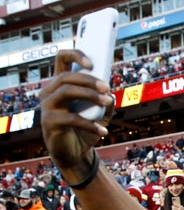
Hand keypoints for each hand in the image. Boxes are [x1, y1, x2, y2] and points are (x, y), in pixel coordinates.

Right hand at [40, 50, 114, 181]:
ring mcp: (47, 106)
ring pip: (66, 91)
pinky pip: (72, 118)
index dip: (75, 56)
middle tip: (107, 88)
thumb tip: (111, 95)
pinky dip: (91, 124)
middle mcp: (49, 92)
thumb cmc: (85, 129)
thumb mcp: (101, 114)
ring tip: (107, 102)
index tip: (92, 63)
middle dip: (89, 80)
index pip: (62, 59)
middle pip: (66, 76)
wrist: (75, 153)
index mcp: (60, 84)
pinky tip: (103, 131)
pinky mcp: (49, 122)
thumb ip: (106, 102)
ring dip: (90, 95)